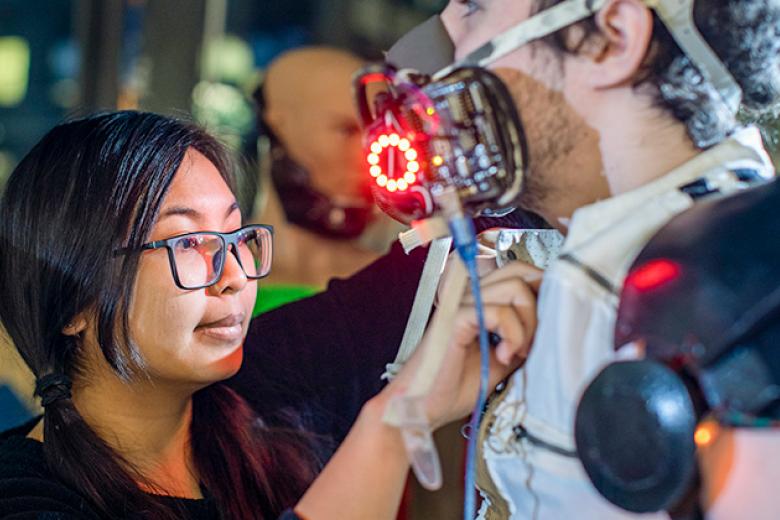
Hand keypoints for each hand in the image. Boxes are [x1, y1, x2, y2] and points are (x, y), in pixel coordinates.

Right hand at [387, 261, 542, 428]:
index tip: (543, 327)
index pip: (519, 273)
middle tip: (532, 338)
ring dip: (527, 324)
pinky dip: (512, 336)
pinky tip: (503, 357)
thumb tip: (552, 327)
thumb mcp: (503, 360)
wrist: (422, 407)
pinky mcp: (456, 318)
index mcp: (479, 301)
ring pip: (515, 288)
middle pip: (520, 271)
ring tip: (517, 352)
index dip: (540, 293)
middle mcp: (470, 296)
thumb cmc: (453, 387)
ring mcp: (461, 304)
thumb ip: (522, 338)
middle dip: (539, 303)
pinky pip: (499, 312)